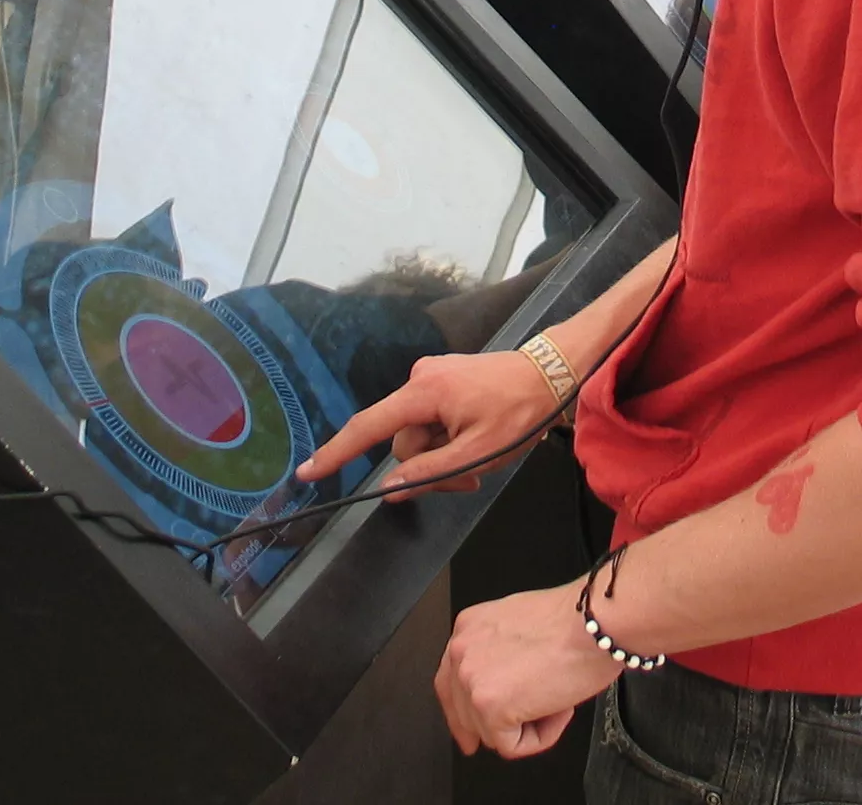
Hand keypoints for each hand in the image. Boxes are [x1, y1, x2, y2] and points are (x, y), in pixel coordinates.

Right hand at [295, 350, 556, 495]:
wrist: (554, 372)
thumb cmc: (520, 412)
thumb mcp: (477, 454)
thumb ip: (429, 472)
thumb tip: (388, 489)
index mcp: (423, 393)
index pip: (368, 428)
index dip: (336, 453)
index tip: (307, 471)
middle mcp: (420, 378)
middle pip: (403, 442)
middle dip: (429, 467)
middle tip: (469, 480)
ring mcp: (433, 377)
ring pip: (420, 436)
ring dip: (444, 456)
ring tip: (480, 460)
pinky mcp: (445, 380)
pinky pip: (433, 421)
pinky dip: (449, 440)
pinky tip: (476, 440)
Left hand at [436, 584, 620, 757]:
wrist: (595, 623)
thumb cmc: (575, 621)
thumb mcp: (520, 625)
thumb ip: (499, 653)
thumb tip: (503, 684)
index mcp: (468, 628)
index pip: (451, 683)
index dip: (466, 714)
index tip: (471, 737)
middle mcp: (462, 651)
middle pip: (467, 714)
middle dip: (502, 722)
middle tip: (541, 707)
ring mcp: (472, 680)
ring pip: (491, 733)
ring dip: (528, 723)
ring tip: (556, 695)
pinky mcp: (491, 707)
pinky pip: (512, 747)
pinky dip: (541, 737)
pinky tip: (558, 707)